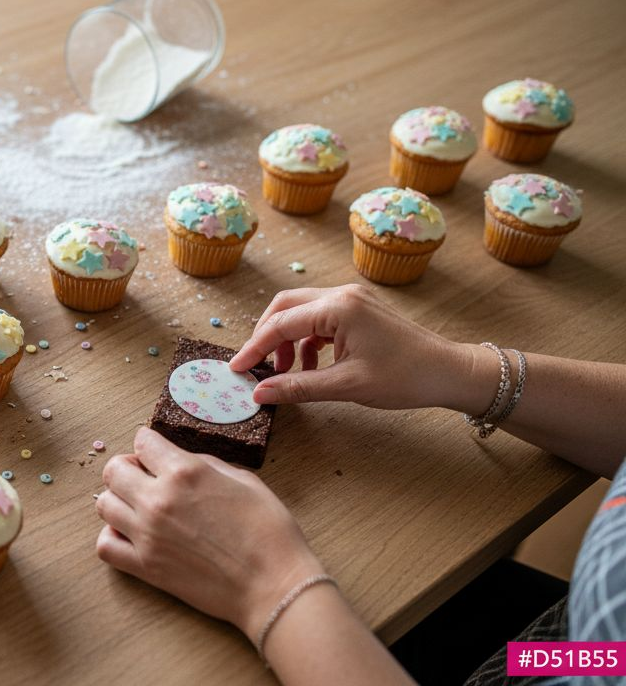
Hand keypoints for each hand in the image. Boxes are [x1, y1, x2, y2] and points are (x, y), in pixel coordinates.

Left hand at [95, 426, 324, 640]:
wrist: (274, 586)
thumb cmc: (269, 531)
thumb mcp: (243, 479)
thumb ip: (204, 464)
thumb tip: (181, 461)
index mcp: (185, 472)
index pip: (141, 441)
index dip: (149, 444)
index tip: (155, 453)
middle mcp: (158, 499)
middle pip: (113, 470)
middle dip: (126, 468)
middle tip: (144, 477)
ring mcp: (147, 535)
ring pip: (103, 504)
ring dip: (117, 500)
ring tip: (137, 506)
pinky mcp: (146, 567)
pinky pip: (105, 546)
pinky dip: (111, 537)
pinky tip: (130, 535)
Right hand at [228, 284, 479, 411]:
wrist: (451, 372)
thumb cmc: (406, 377)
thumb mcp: (347, 385)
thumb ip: (298, 386)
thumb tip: (260, 393)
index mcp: (338, 307)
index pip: (280, 323)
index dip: (254, 348)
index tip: (236, 369)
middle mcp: (342, 295)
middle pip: (285, 307)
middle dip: (266, 337)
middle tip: (254, 366)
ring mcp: (352, 300)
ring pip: (301, 313)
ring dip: (287, 340)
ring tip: (286, 372)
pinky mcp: (360, 311)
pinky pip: (320, 320)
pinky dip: (307, 341)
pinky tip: (311, 366)